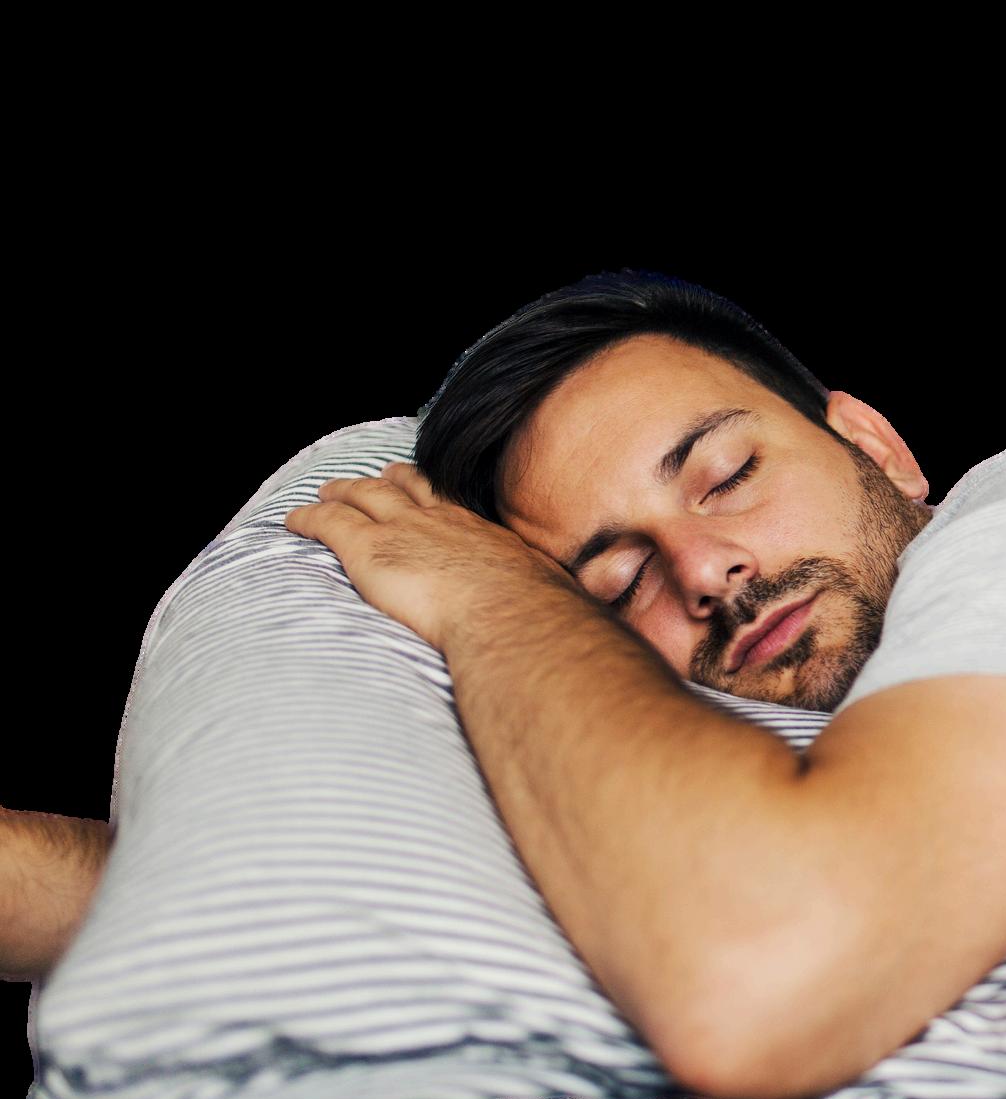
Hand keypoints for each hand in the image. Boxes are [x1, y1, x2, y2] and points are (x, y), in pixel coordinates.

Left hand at [284, 461, 576, 653]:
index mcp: (483, 535)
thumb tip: (620, 598)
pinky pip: (328, 523)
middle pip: (406, 487)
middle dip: (384, 481)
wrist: (512, 619)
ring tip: (326, 492)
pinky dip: (308, 517)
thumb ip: (576, 599)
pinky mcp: (369, 549)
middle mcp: (443, 522)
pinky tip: (293, 520)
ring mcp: (404, 530)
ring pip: (363, 497)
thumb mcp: (560, 601)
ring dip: (341, 492)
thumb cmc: (539, 620)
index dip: (429, 491)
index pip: (450, 503)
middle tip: (370, 478)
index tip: (420, 486)